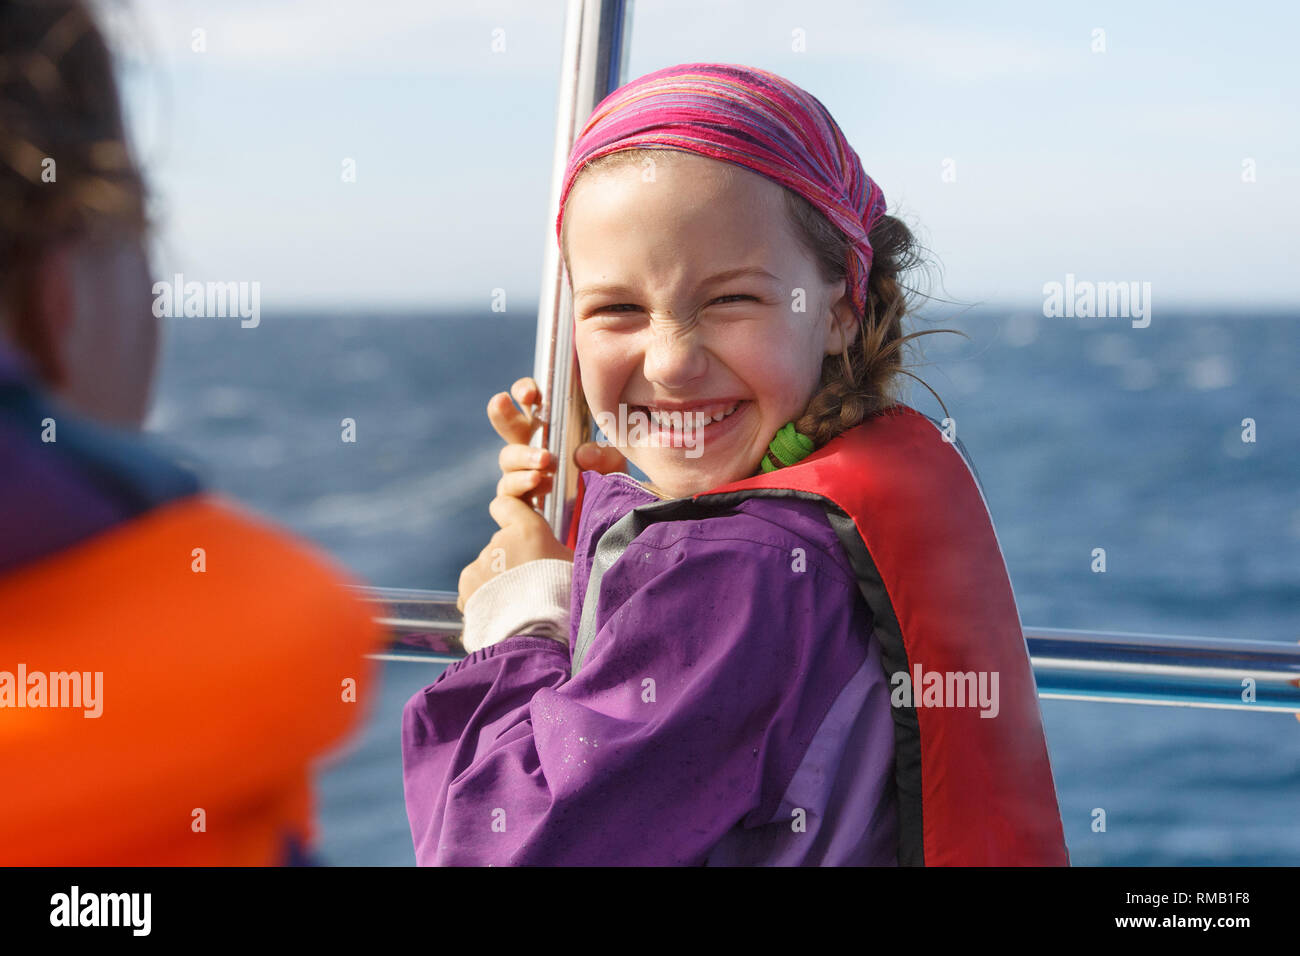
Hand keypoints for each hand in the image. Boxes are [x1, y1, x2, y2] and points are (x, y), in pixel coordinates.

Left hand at [457, 496, 573, 612]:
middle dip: (514, 559)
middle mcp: (499, 542)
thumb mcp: (573, 565)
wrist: (536, 639)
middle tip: (531, 584)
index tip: (518, 521)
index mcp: (528, 530)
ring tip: (518, 605)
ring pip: (490, 567)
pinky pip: (476, 586)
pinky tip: (502, 612)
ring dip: (500, 580)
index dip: (510, 510)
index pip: (506, 503)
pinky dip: (486, 596)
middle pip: (504, 544)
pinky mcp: (466, 588)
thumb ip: (554, 548)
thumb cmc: (564, 601)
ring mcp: (479, 565)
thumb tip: (553, 547)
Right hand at [489, 377, 626, 509]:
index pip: (530, 401)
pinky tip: (540, 483)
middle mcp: (529, 448)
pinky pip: (508, 491)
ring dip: (524, 456)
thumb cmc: (603, 484)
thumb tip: (582, 455)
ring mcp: (520, 474)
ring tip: (544, 460)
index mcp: (549, 429)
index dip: (524, 390)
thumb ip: (604, 456)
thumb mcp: (612, 466)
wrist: (601, 525)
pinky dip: (522, 484)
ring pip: (507, 458)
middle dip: (502, 410)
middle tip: (504, 402)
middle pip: (506, 423)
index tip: (531, 394)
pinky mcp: (518, 502)